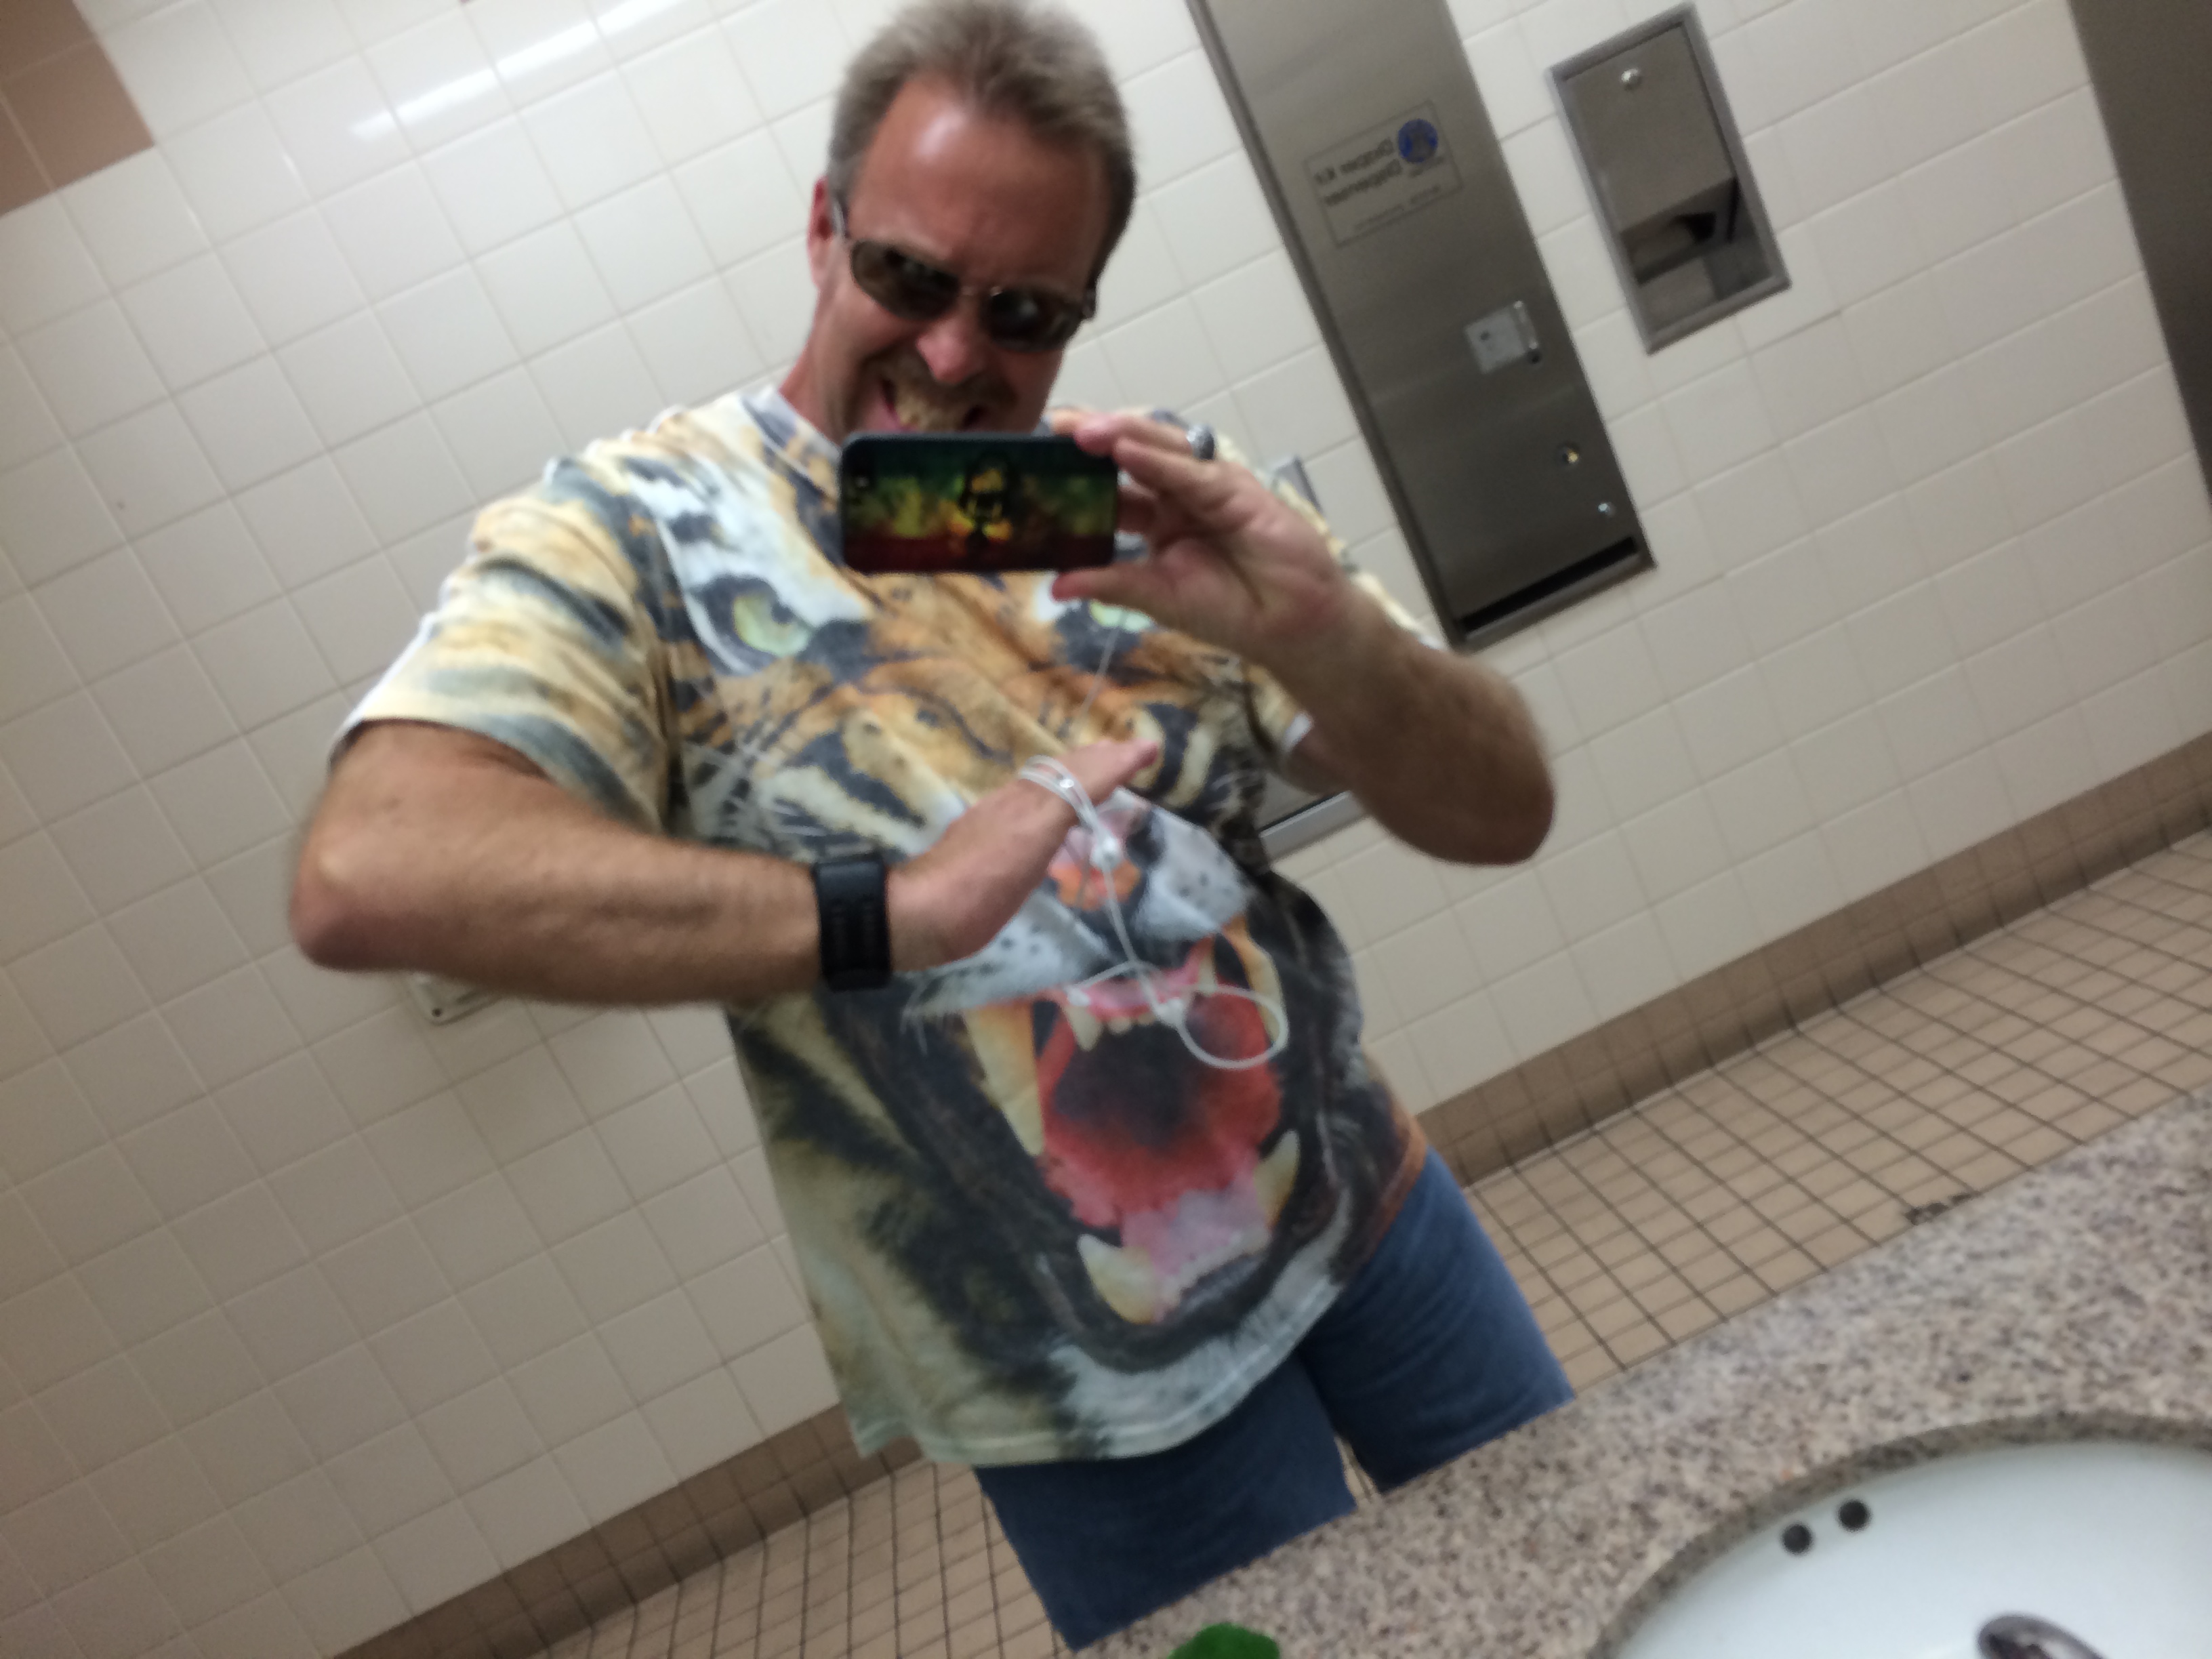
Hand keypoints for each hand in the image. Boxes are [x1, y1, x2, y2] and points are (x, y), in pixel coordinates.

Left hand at [886, 738, 1157, 970]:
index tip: (1150, 748)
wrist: (921, 915)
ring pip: (1049, 788)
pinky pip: (1035, 810)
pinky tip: (1058, 816)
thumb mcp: (1031, 837)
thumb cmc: (981, 884)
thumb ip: (1067, 798)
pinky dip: (1060, 801)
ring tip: (1104, 772)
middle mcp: (1017, 803)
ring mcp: (1000, 822)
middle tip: (1130, 751)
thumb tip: (1106, 759)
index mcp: (1031, 800)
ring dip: (1081, 776)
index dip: (1118, 760)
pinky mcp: (990, 847)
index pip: (1083, 770)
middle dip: (1100, 759)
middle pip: (1064, 772)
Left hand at [1046, 409, 1357, 664]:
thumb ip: (1111, 584)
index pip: (1110, 486)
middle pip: (1130, 454)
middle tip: (1050, 426)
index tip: (1035, 461)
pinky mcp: (1236, 489)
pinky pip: (1190, 472)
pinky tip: (1126, 449)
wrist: (1289, 625)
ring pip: (1158, 449)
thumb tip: (1055, 586)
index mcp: (1157, 517)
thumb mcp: (1157, 597)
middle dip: (1092, 438)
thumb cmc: (1229, 610)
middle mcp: (1178, 493)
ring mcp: (1207, 486)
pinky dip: (1158, 460)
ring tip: (1080, 430)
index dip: (1077, 472)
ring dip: (1121, 436)